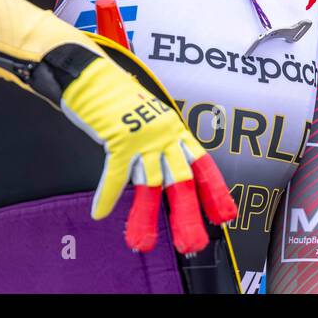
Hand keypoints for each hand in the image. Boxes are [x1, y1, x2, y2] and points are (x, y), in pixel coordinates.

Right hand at [59, 53, 237, 253]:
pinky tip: (100, 211)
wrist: (92, 74)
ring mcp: (143, 136)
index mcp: (174, 130)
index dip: (214, 192)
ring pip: (149, 184)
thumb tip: (154, 178)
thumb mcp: (145, 120)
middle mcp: (165, 134)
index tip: (225, 217)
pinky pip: (116, 173)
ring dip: (144, 216)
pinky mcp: (119, 137)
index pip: (202, 164)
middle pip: (181, 180)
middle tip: (192, 243)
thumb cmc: (115, 98)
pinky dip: (107, 194)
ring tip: (141, 242)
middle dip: (187, 214)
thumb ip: (154, 146)